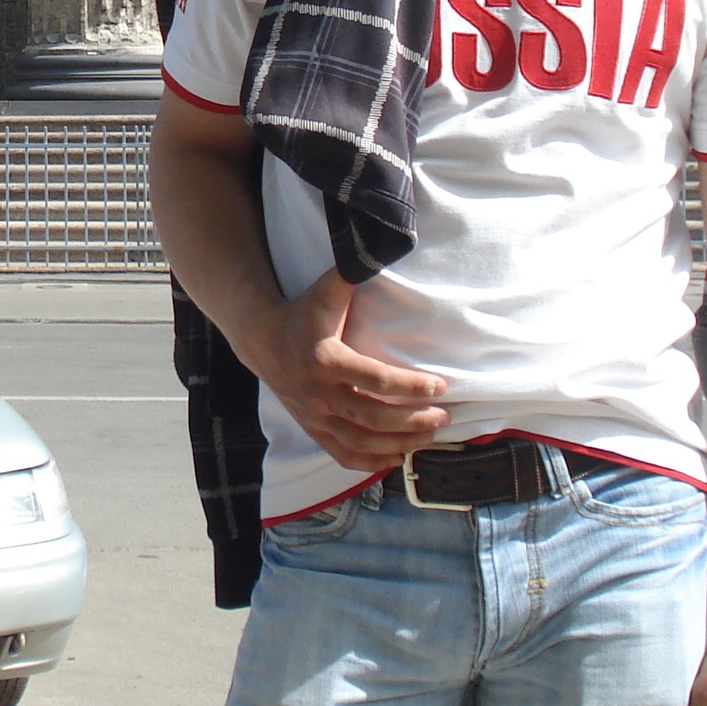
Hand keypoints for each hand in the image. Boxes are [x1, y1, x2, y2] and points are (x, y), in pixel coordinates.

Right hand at [226, 269, 448, 470]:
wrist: (263, 340)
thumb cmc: (305, 313)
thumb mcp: (327, 291)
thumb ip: (353, 272)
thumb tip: (383, 243)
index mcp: (325, 360)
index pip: (375, 380)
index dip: (411, 386)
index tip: (441, 385)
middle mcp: (318, 394)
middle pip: (373, 418)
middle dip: (413, 420)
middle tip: (443, 415)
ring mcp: (314, 417)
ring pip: (362, 442)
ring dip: (400, 443)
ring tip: (430, 435)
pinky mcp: (313, 430)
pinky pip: (344, 455)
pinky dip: (373, 462)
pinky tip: (398, 457)